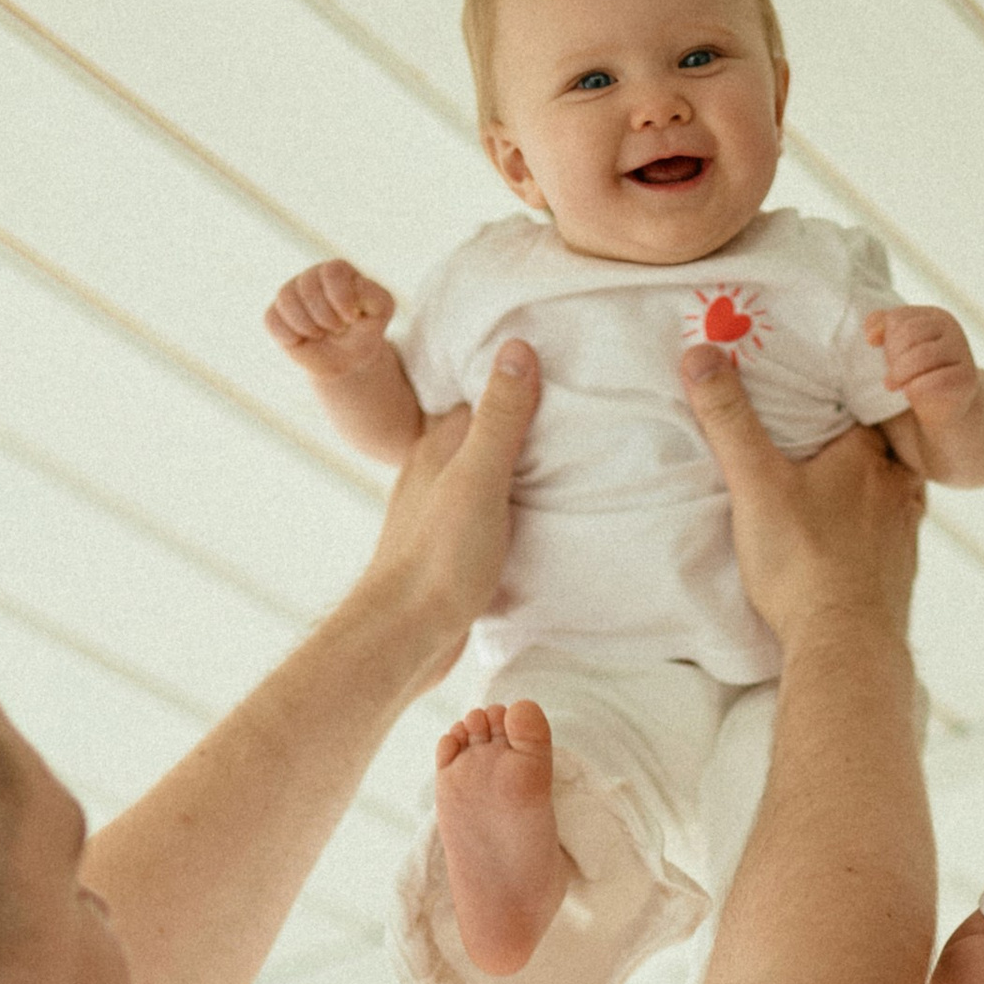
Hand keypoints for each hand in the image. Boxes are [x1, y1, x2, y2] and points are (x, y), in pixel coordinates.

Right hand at [266, 256, 395, 366]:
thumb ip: (375, 295)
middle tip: (338, 329)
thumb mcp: (381, 311)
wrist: (347, 359)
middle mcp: (311, 276)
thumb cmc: (364, 330)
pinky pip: (272, 320)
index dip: (341, 298)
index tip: (351, 318)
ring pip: (286, 300)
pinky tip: (303, 340)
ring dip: (307, 326)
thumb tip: (351, 293)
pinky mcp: (275, 314)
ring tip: (321, 334)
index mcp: (337, 270)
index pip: (333, 273)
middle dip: (326, 317)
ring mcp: (290, 293)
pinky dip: (289, 336)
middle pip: (308, 287)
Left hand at [351, 342, 539, 689]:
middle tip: (579, 419)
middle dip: (524, 426)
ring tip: (569, 465)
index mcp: (438, 447)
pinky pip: (488, 517)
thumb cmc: (439, 557)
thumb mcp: (478, 479)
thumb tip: (517, 347)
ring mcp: (440, 513)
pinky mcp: (449, 550)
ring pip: (487, 478)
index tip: (565, 373)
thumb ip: (499, 418)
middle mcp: (434, 473)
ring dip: (520, 472)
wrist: (404, 636)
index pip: (484, 397)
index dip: (519, 382)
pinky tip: (538, 521)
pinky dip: (513, 511)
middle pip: (487, 437)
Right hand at [682, 342, 923, 649]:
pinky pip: (888, 533)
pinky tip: (849, 537)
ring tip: (832, 483)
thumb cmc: (802, 561)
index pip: (858, 401)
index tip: (810, 389)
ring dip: (865, 483)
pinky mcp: (900, 571)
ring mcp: (904, 530)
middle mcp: (898, 485)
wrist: (846, 647)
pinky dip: (870, 526)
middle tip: (817, 437)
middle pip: (875, 445)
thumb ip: (729, 419)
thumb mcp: (755, 482)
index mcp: (867, 453)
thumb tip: (701, 353)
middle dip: (849, 438)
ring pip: (887, 488)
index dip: (833, 393)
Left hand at [866, 300, 982, 430]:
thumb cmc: (916, 378)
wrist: (946, 412)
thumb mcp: (897, 350)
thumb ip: (882, 331)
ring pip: (920, 355)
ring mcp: (961, 351)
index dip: (884, 340)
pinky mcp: (967, 377)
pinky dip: (915, 391)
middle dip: (893, 358)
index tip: (884, 358)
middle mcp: (950, 328)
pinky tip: (912, 394)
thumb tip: (870, 335)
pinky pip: (932, 381)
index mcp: (932, 317)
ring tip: (898, 386)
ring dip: (901, 375)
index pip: (897, 318)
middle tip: (894, 377)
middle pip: (907, 334)